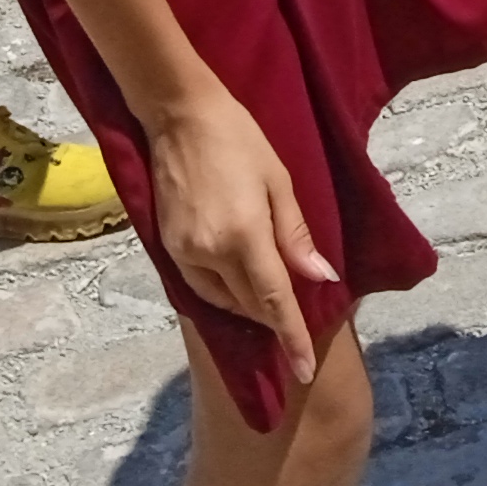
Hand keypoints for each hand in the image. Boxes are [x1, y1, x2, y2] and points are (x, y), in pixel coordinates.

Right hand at [142, 83, 334, 387]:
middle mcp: (209, 252)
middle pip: (248, 305)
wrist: (179, 115)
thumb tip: (320, 278)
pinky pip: (199, 285)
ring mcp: (183, 252)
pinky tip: (236, 284)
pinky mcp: (166, 247)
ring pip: (222, 300)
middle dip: (273, 319)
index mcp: (244, 236)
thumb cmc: (239, 140)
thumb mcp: (278, 181)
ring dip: (247, 307)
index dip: (292, 337)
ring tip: (269, 304)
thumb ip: (295, 235)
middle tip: (298, 325)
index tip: (303, 369)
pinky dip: (221, 292)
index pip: (274, 301)